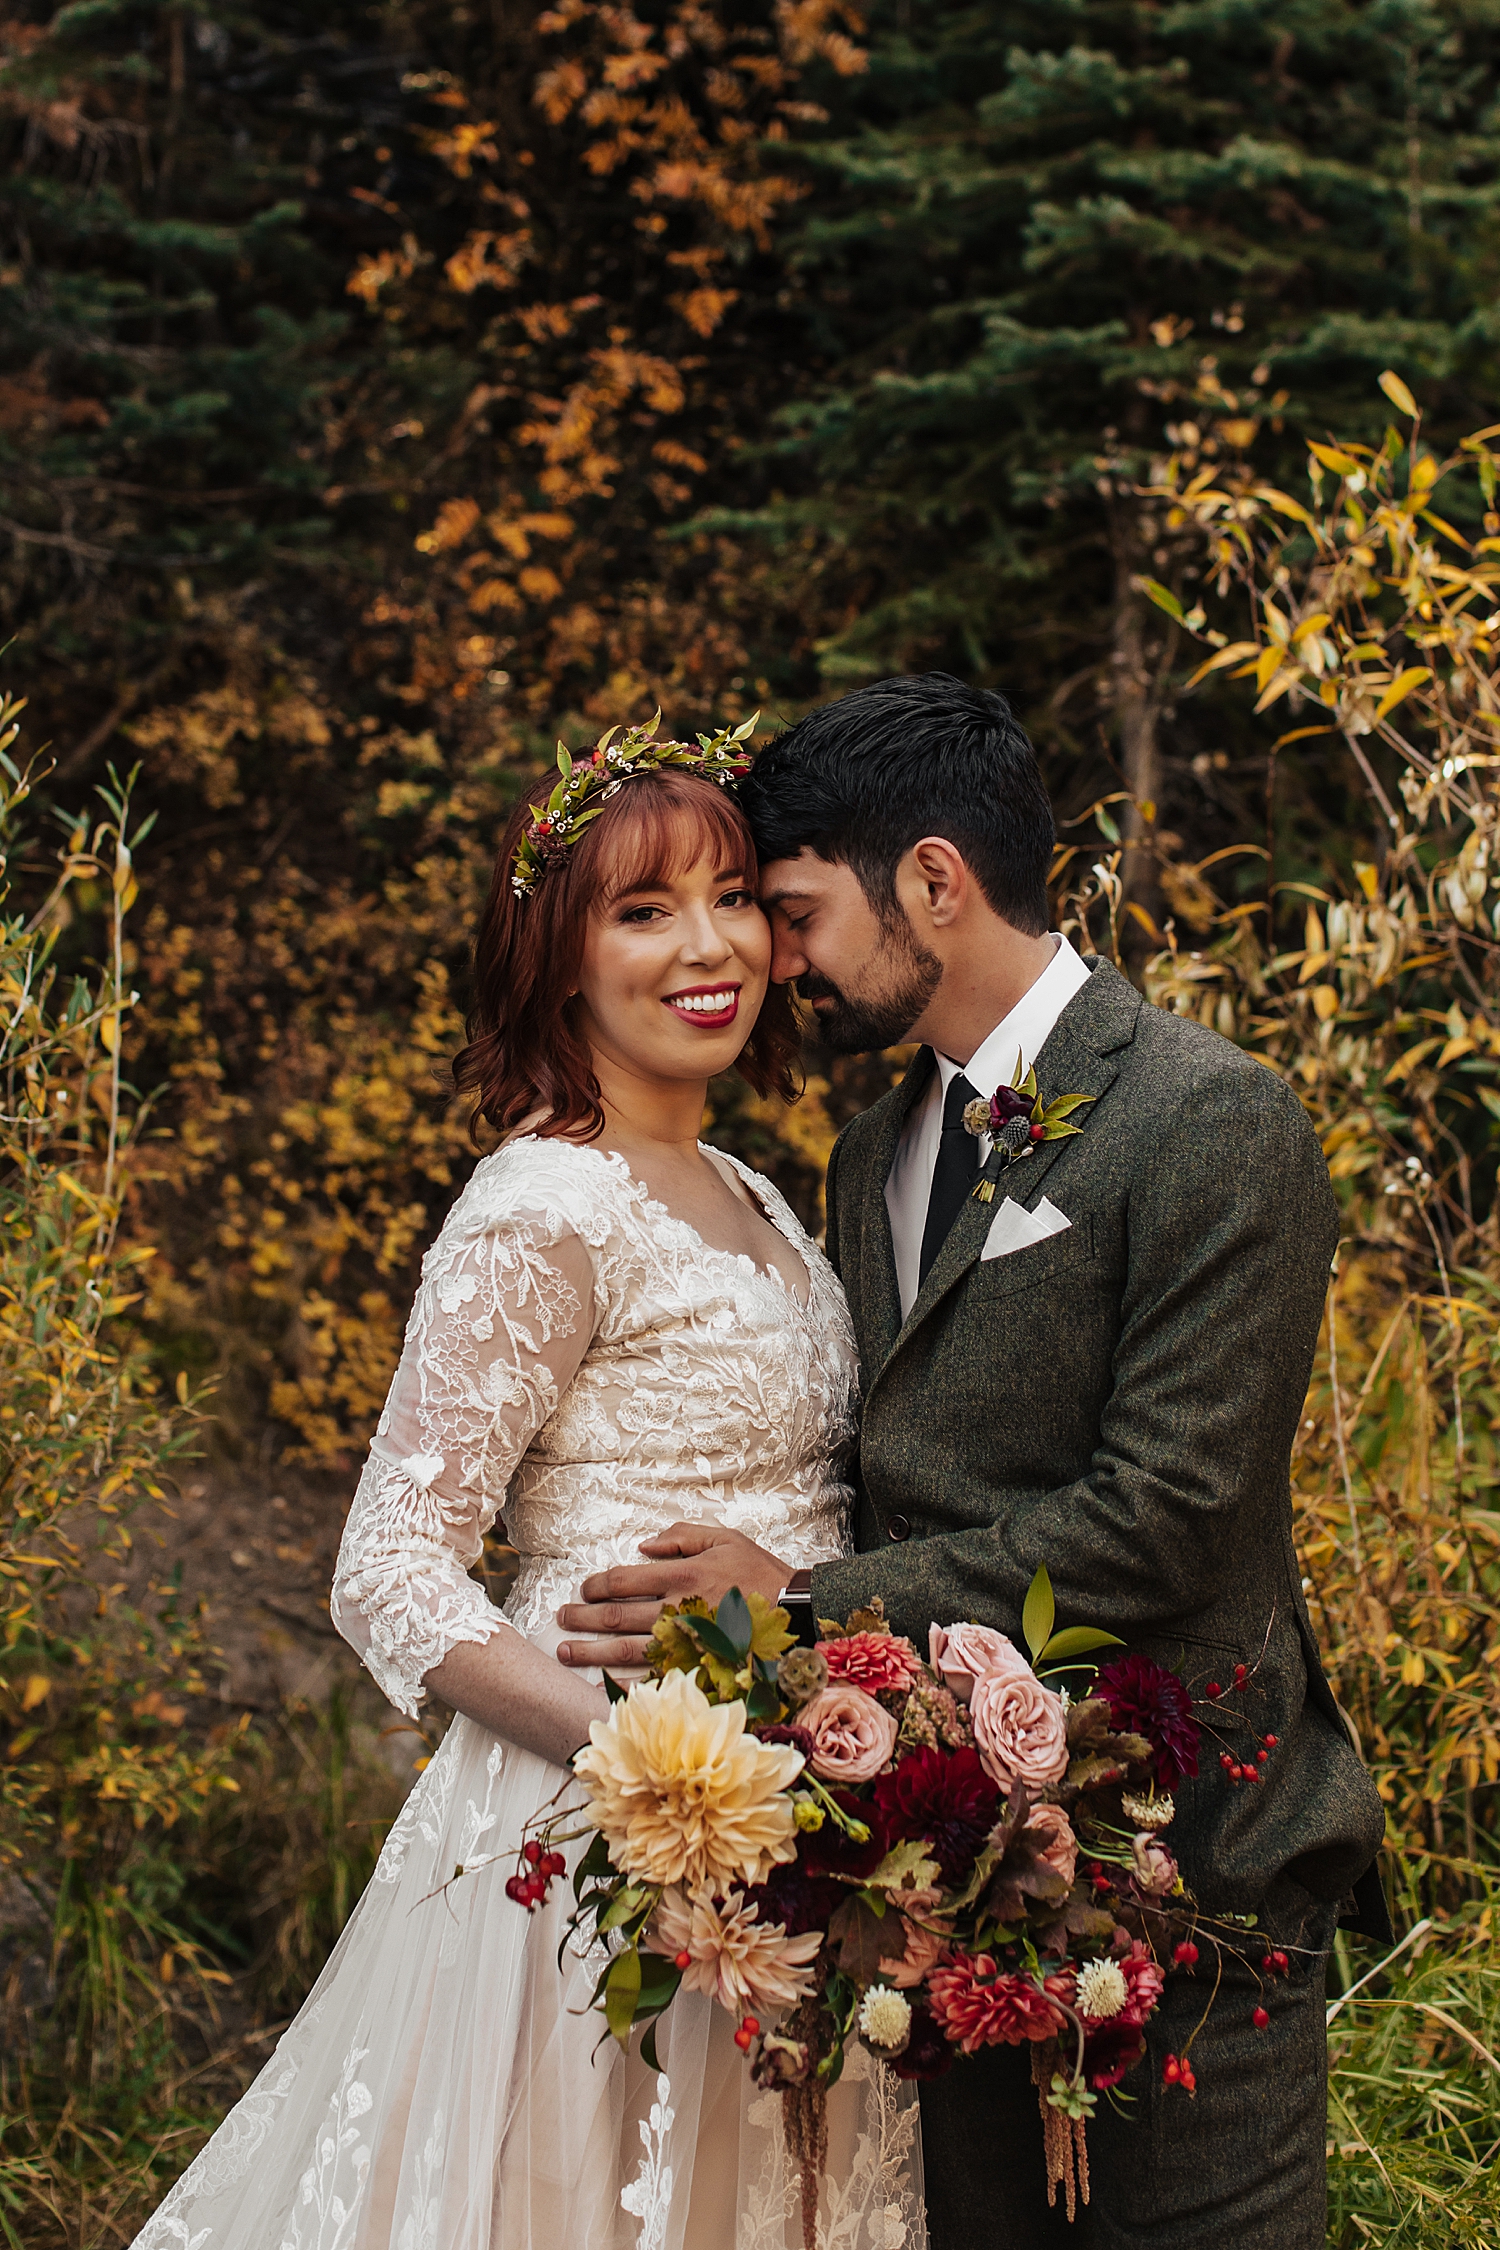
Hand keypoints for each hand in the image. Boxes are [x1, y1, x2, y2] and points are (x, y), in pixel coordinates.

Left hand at [556, 1522, 792, 1668]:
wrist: (799, 1613)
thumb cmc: (761, 1573)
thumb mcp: (726, 1538)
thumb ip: (682, 1538)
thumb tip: (643, 1546)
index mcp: (683, 1575)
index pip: (623, 1581)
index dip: (596, 1585)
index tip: (583, 1590)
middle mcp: (678, 1610)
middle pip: (616, 1617)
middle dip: (582, 1618)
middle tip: (560, 1620)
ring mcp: (686, 1644)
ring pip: (626, 1650)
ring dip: (591, 1651)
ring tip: (565, 1652)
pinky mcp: (697, 1668)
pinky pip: (654, 1680)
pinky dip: (625, 1685)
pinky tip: (602, 1686)